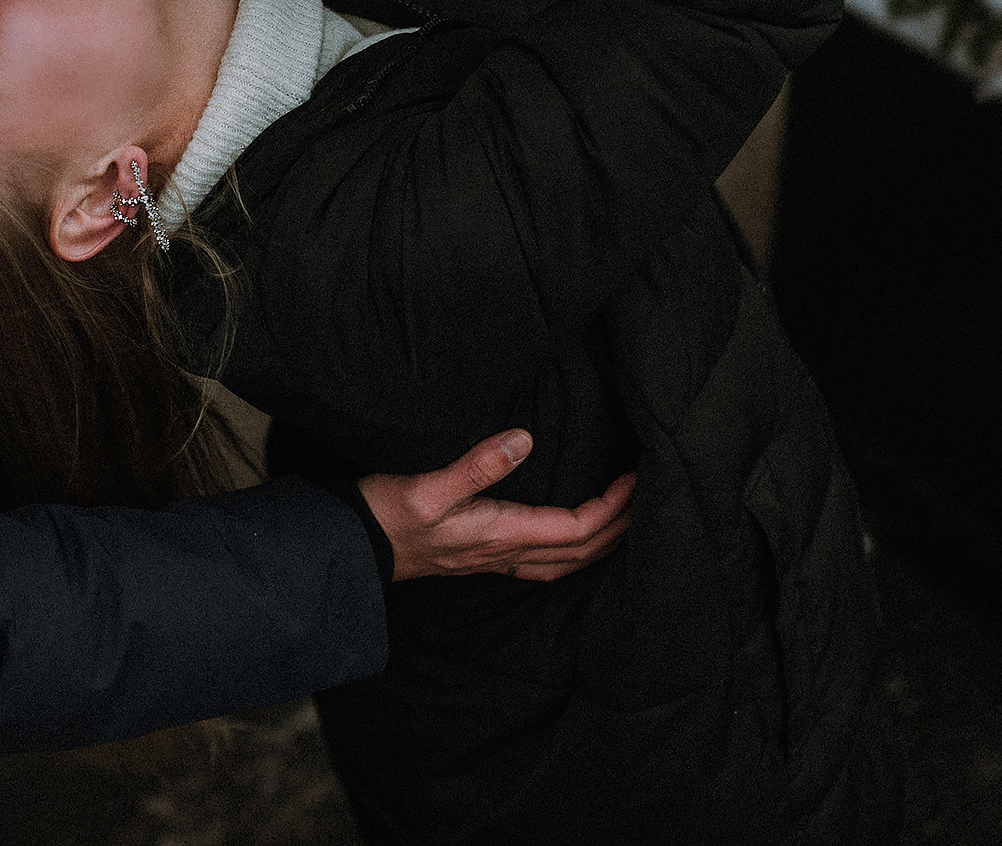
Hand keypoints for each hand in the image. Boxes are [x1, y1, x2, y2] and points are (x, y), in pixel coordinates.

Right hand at [361, 430, 636, 582]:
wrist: (354, 549)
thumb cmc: (387, 515)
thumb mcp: (428, 485)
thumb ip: (477, 465)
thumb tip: (525, 439)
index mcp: (500, 533)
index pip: (576, 528)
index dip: (614, 507)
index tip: (635, 479)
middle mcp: (504, 552)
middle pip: (581, 551)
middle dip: (620, 526)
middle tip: (647, 495)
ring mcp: (494, 559)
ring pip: (566, 562)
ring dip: (601, 543)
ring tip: (625, 519)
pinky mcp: (482, 555)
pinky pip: (544, 561)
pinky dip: (573, 551)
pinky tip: (573, 539)